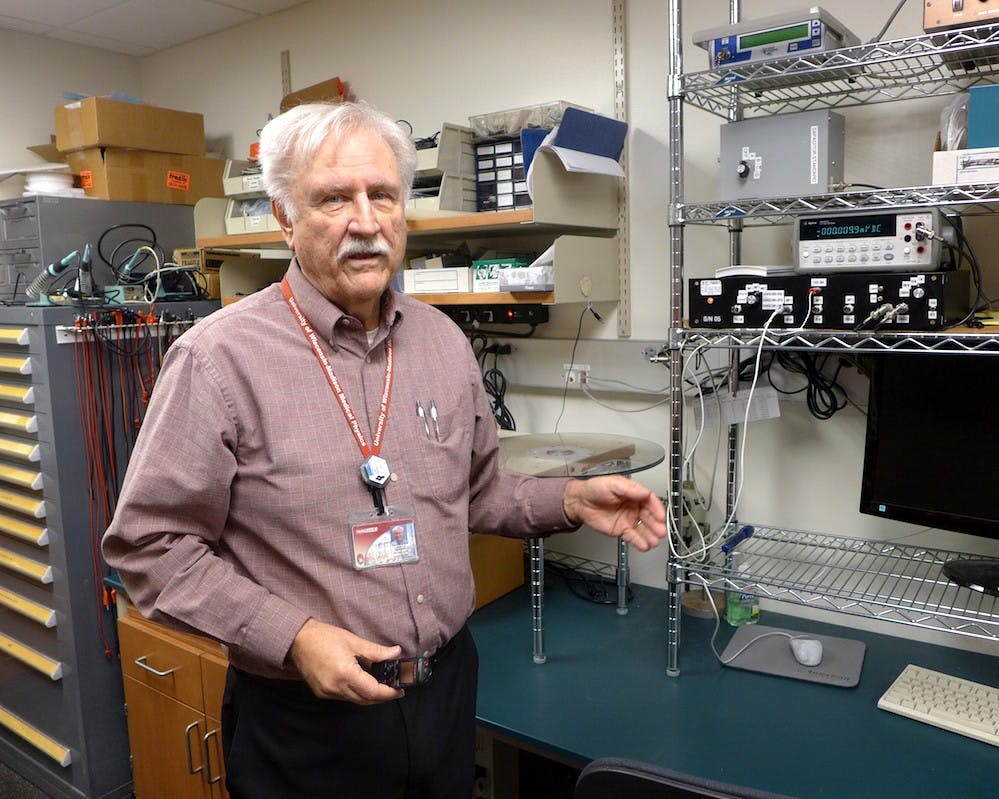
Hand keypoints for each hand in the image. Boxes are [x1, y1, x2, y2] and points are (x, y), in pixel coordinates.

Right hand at [289, 618, 404, 703]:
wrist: (299, 640)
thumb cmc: (325, 637)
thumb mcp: (354, 641)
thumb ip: (376, 651)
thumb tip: (396, 653)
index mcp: (345, 673)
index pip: (373, 691)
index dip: (388, 693)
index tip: (400, 690)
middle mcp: (335, 687)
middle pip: (365, 700)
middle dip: (382, 697)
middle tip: (394, 688)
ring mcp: (327, 692)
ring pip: (355, 700)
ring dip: (369, 696)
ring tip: (381, 686)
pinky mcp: (322, 693)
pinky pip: (344, 698)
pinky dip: (356, 693)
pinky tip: (363, 684)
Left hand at [562, 475, 666, 550]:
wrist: (580, 502)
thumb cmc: (594, 489)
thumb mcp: (612, 484)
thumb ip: (629, 489)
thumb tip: (644, 492)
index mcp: (633, 494)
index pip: (650, 501)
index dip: (657, 508)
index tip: (660, 516)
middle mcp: (633, 507)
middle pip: (649, 516)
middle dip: (656, 524)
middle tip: (661, 531)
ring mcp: (628, 519)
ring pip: (643, 528)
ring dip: (650, 535)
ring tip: (654, 541)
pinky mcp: (621, 530)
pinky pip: (633, 537)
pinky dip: (639, 542)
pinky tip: (645, 545)